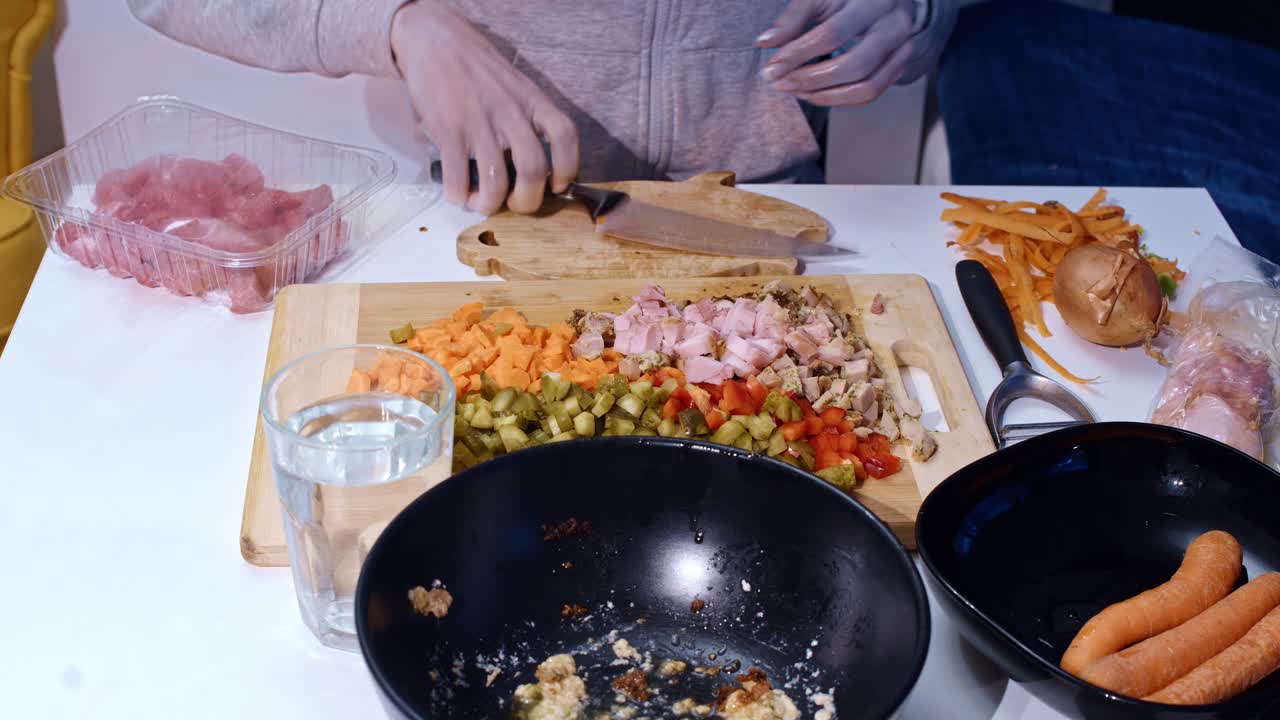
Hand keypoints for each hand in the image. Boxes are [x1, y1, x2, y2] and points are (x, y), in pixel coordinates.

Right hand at [391, 0, 578, 213]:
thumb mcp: (516, 86)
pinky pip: (458, 177)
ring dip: (490, 204)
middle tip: (514, 203)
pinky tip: (457, 192)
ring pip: (496, 181)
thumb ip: (529, 119)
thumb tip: (537, 167)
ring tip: (481, 202)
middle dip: (527, 201)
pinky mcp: (449, 129)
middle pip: (534, 169)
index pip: (565, 136)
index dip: (568, 169)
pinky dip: (458, 195)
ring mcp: (479, 122)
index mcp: (532, 101)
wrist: (436, 41)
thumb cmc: (479, 69)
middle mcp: (510, 113)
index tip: (558, 186)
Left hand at [757, 0, 917, 106]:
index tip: (772, 68)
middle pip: (855, 65)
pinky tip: (816, 94)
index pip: (832, 34)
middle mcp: (895, 24)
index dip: (799, 54)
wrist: (886, 0)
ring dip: (826, 96)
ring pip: (867, 87)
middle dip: (812, 80)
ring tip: (797, 91)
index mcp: (873, 1)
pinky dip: (840, 99)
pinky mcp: (900, 66)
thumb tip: (765, 42)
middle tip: (783, 84)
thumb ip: (793, 18)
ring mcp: (903, 48)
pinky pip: (871, 94)